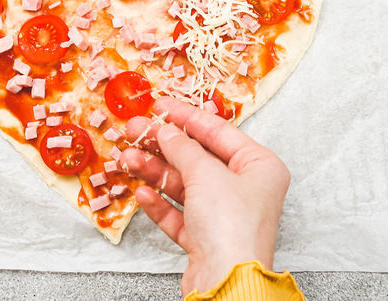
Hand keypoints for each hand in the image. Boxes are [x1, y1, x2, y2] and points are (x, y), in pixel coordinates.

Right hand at [121, 97, 290, 297]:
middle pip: (198, 158)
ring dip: (155, 172)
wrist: (226, 283)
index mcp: (260, 167)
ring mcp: (226, 216)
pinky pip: (180, 214)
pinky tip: (142, 193)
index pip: (219, 132)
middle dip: (163, 145)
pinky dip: (160, 203)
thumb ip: (182, 148)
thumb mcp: (205, 174)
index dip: (186, 116)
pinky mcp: (207, 239)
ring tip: (128, 159)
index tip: (160, 105)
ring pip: (185, 186)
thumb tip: (167, 132)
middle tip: (134, 130)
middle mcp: (246, 190)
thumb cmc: (231, 227)